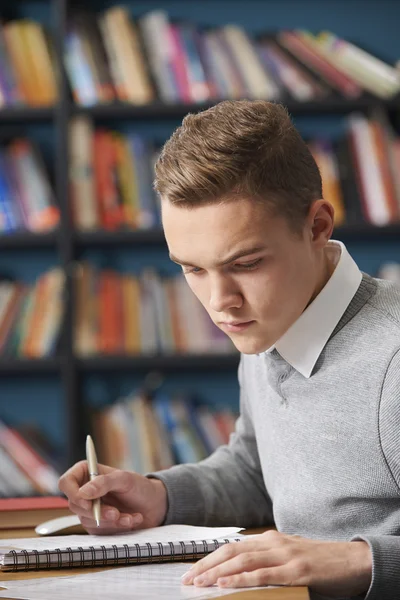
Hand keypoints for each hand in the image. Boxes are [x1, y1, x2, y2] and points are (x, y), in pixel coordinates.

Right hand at [58, 461, 167, 534]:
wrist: (154, 506)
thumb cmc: (139, 487)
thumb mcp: (124, 479)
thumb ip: (104, 483)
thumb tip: (82, 493)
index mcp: (87, 473)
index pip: (66, 482)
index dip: (72, 494)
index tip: (88, 503)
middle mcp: (85, 492)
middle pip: (75, 505)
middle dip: (97, 512)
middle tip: (116, 513)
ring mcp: (90, 510)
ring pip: (87, 520)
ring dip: (110, 520)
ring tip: (129, 516)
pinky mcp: (98, 525)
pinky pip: (99, 531)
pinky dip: (116, 527)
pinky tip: (131, 520)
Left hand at [181, 530, 371, 597]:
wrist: (353, 560)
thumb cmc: (320, 561)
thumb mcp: (288, 556)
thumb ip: (266, 560)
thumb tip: (238, 572)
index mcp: (270, 538)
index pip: (231, 547)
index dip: (209, 558)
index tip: (191, 571)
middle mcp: (274, 543)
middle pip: (231, 552)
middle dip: (206, 565)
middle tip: (187, 580)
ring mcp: (285, 556)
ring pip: (243, 561)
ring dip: (217, 573)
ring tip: (199, 583)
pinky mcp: (296, 571)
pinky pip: (263, 575)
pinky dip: (242, 578)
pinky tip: (226, 584)